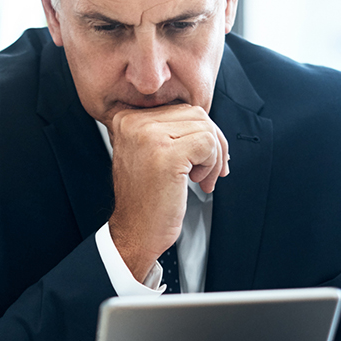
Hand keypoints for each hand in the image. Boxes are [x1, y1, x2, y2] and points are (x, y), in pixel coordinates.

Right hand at [106, 104, 228, 279]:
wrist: (135, 232)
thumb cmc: (145, 198)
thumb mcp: (147, 153)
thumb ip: (167, 130)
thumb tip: (206, 121)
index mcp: (127, 119)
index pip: (180, 108)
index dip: (199, 132)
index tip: (201, 157)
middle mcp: (134, 123)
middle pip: (196, 114)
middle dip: (212, 143)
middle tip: (207, 172)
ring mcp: (149, 136)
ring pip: (206, 127)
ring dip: (214, 157)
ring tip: (201, 179)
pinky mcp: (168, 154)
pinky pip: (209, 143)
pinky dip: (213, 165)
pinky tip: (198, 182)